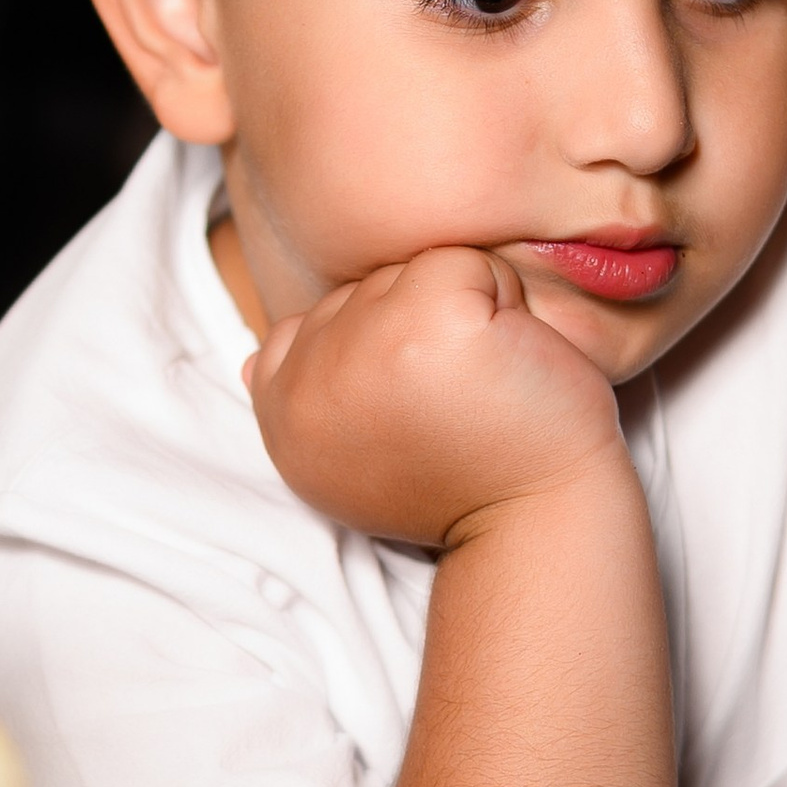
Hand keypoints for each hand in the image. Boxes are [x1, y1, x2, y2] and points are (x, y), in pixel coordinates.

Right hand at [248, 247, 622, 548]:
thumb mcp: (354, 455)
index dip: (381, 354)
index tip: (417, 420)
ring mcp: (364, 347)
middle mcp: (308, 383)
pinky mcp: (430, 321)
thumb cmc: (465, 483)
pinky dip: (507, 300)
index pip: (310, 326)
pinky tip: (510, 364)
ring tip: (481, 388)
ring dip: (466, 314)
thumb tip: (248, 363)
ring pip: (413, 271)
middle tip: (456, 408)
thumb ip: (307, 401)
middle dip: (424, 330)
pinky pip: (466, 263)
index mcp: (282, 417)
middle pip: (366, 290)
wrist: (538, 523)